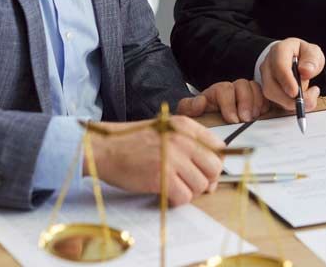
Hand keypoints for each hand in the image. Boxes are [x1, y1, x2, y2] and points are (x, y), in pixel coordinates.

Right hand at [85, 116, 224, 205]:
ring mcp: (172, 158)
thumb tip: (212, 170)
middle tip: (193, 183)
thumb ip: (190, 143)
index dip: (215, 163)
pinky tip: (167, 192)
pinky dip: (178, 200)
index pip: (218, 147)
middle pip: (214, 168)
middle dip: (207, 180)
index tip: (206, 171)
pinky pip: (185, 197)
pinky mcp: (161, 177)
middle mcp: (183, 139)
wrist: (106, 148)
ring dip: (190, 191)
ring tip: (175, 186)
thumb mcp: (167, 130)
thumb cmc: (134, 141)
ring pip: (201, 185)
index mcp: (185, 126)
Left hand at [177, 80, 269, 123]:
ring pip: (255, 88)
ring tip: (254, 118)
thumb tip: (200, 102)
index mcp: (216, 92)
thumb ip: (188, 106)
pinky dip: (266, 104)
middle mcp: (232, 90)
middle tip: (246, 119)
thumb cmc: (202, 119)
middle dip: (245, 102)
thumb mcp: (190, 113)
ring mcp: (245, 95)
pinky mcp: (256, 102)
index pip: (224, 89)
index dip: (229, 103)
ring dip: (257, 102)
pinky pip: (266, 95)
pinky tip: (263, 115)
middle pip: (242, 85)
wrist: (211, 126)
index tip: (232, 120)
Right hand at [259, 38, 324, 110]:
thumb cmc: (303, 55)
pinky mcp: (267, 89)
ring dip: (290, 103)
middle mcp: (268, 64)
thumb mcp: (313, 52)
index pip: (279, 65)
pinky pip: (273, 101)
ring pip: (271, 95)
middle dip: (288, 99)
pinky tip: (299, 103)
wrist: (295, 59)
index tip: (296, 92)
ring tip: (308, 99)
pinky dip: (288, 105)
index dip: (286, 80)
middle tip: (308, 101)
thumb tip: (306, 71)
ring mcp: (265, 77)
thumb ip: (312, 60)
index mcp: (279, 50)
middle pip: (271, 85)